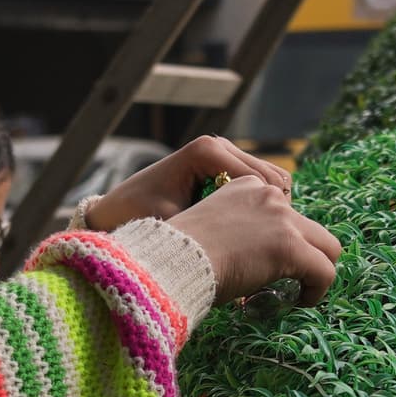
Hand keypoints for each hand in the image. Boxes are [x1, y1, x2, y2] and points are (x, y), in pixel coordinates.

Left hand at [88, 135, 289, 233]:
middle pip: (275, 179)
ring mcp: (223, 154)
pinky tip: (252, 234)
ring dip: (275, 212)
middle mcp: (219, 146)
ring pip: (273, 182)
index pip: (265, 181)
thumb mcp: (178, 228)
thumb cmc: (139, 222)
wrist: (115, 214)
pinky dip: (265, 208)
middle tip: (274, 250)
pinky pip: (260, 186)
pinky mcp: (223, 167)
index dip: (276, 217)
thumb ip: (216, 228)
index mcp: (208, 152)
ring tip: (263, 243)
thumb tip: (262, 244)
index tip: (276, 250)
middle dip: (280, 215)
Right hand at [176, 176, 342, 305]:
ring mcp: (282, 219)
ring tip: (298, 291)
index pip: (282, 211)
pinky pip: (324, 271)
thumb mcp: (210, 231)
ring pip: (327, 246)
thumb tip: (253, 262)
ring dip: (316, 269)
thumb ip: (237, 233)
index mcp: (245, 186)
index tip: (267, 263)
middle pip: (310, 226)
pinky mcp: (290, 247)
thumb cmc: (178, 256)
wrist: (170, 261)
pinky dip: (318, 290)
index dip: (281, 239)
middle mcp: (267, 194)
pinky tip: (301, 302)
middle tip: (291, 279)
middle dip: (306, 253)